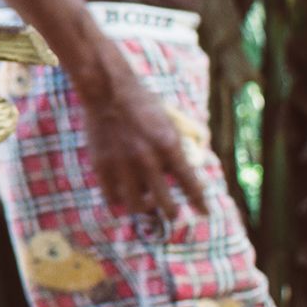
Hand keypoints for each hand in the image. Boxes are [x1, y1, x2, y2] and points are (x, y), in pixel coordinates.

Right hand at [81, 80, 208, 215]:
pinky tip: (122, 198)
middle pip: (164, 202)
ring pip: (136, 205)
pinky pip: (112, 196)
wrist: (108, 90)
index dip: (200, 202)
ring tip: (145, 206)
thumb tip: (180, 175)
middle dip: (171, 213)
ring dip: (143, 208)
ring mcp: (123, 163)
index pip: (191, 184)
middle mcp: (147, 158)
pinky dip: (119, 201)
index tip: (204, 212)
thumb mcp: (169, 123)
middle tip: (172, 216)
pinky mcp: (102, 164)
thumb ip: (176, 149)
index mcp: (169, 146)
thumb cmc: (143, 104)